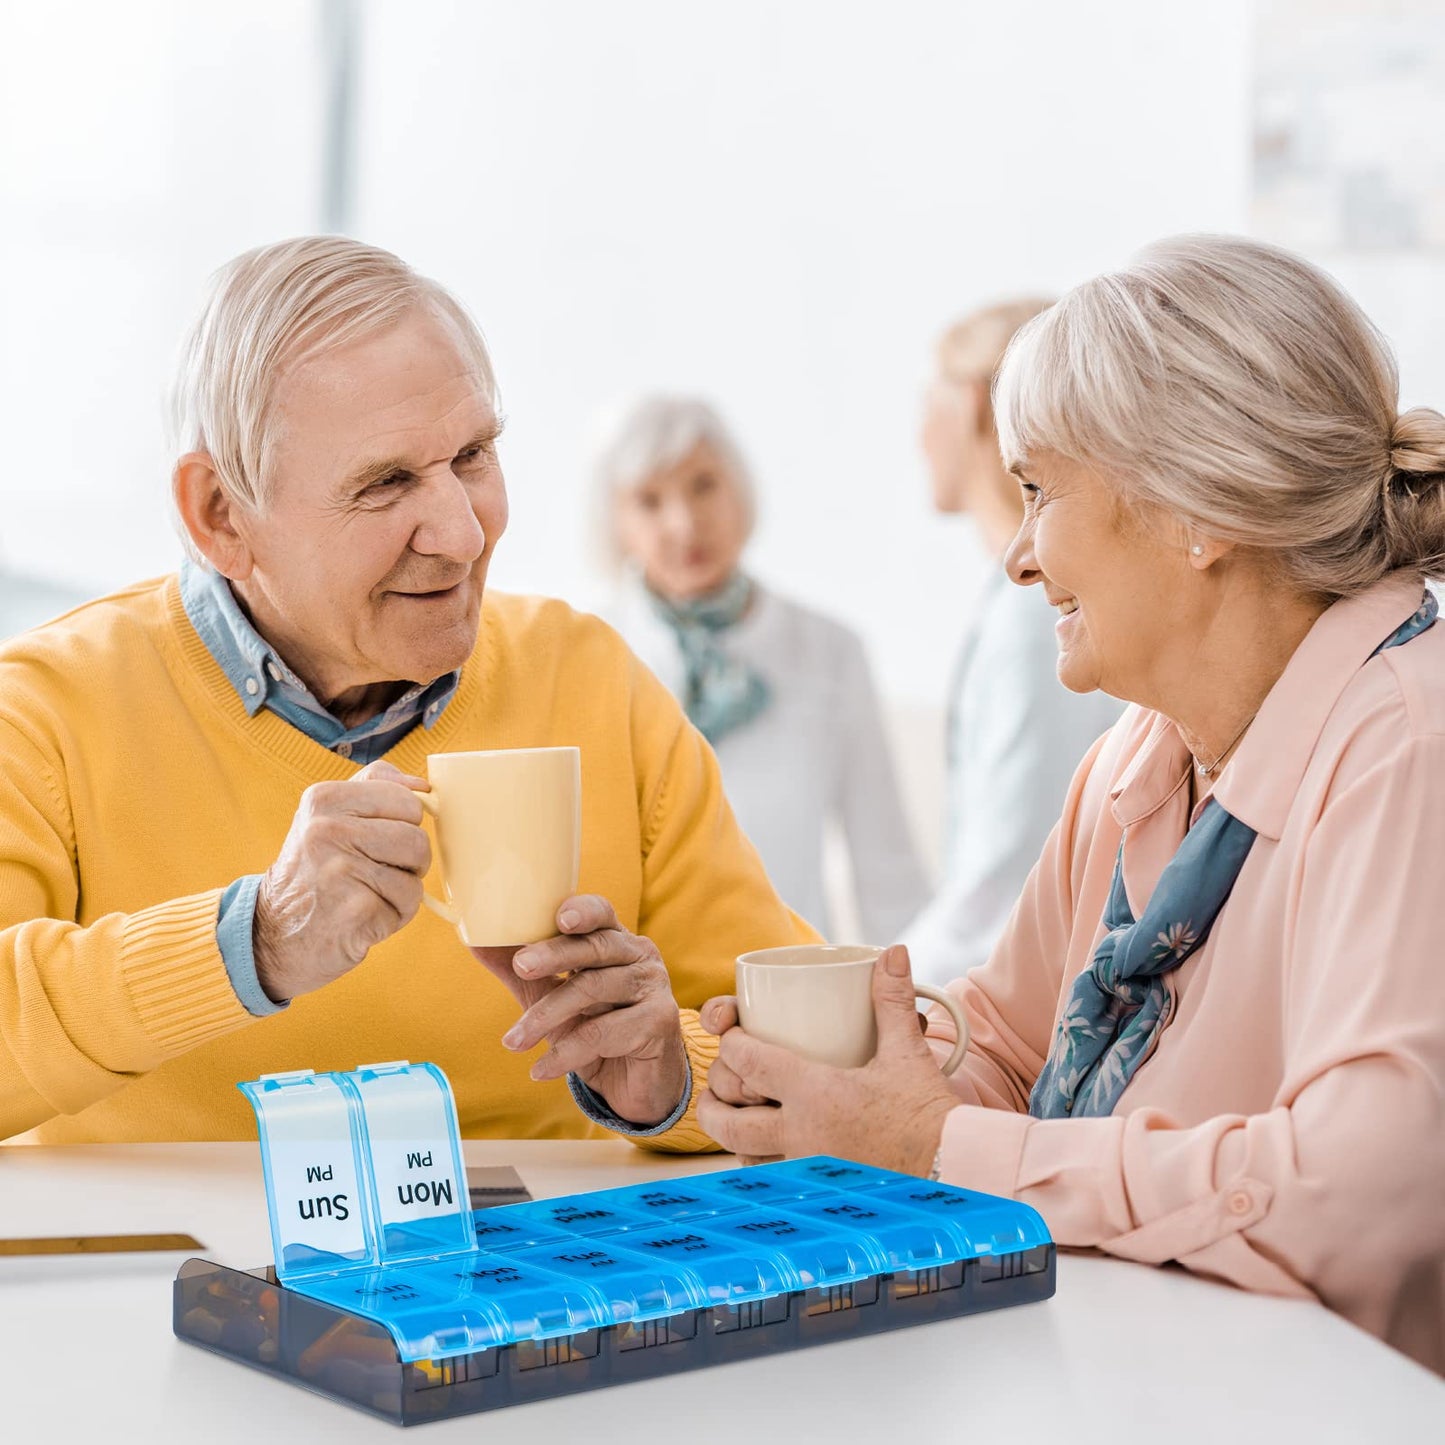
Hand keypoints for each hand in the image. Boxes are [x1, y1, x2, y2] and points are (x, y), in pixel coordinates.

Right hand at [253, 761, 430, 1001]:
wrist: (275, 936)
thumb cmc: (314, 871)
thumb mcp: (327, 815)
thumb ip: (374, 787)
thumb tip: (422, 785)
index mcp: (324, 799)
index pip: (407, 800)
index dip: (406, 823)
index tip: (380, 837)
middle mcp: (328, 830)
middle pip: (417, 839)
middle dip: (410, 860)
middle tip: (377, 871)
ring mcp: (342, 870)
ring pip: (416, 874)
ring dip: (403, 890)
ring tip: (368, 893)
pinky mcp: (357, 909)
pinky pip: (407, 905)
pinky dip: (394, 915)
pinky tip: (363, 916)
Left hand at [485, 894, 687, 1128]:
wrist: (635, 1082)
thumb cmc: (596, 1028)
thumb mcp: (552, 997)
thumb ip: (521, 970)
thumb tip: (474, 940)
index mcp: (615, 940)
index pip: (601, 913)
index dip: (582, 910)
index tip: (558, 917)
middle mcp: (640, 956)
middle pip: (596, 946)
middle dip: (555, 954)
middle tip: (521, 966)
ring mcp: (653, 986)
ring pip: (594, 989)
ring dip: (547, 1016)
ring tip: (513, 1041)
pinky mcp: (660, 1021)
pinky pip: (605, 1033)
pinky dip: (567, 1053)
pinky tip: (540, 1069)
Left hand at [697, 944, 957, 1174]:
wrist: (955, 1171)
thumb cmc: (929, 1114)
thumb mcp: (907, 1052)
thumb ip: (893, 999)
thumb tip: (893, 952)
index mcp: (815, 1095)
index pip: (748, 1062)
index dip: (730, 1044)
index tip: (731, 1034)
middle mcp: (801, 1136)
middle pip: (729, 1122)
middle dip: (713, 1102)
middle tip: (716, 1089)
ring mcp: (807, 1170)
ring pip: (745, 1157)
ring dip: (735, 1138)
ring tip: (738, 1119)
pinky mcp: (820, 1192)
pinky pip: (773, 1181)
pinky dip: (762, 1166)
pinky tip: (769, 1154)